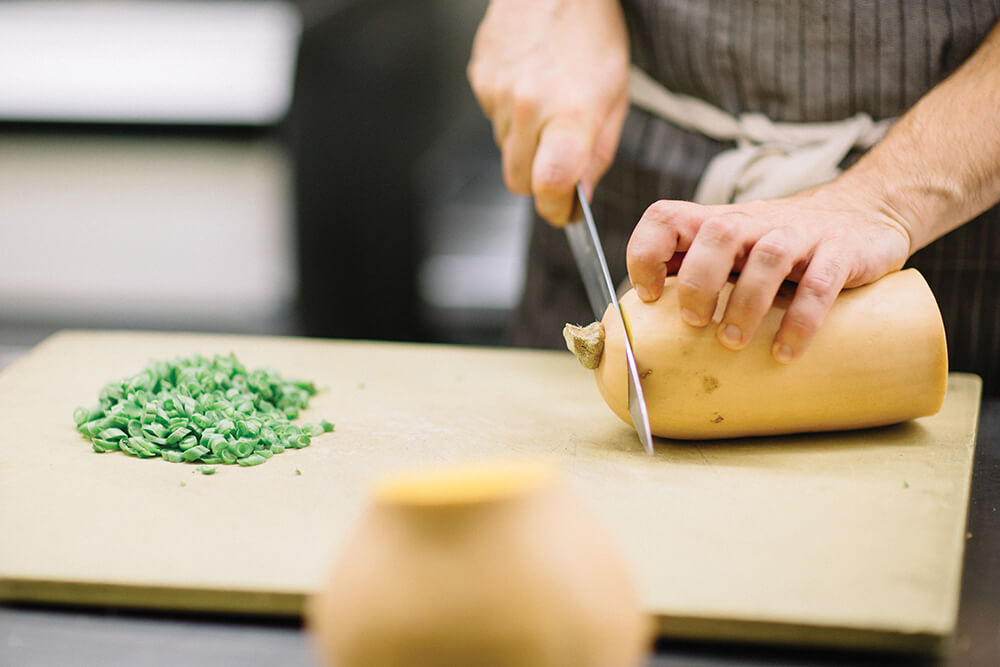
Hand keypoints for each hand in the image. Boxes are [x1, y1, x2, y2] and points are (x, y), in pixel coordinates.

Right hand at [467, 0, 628, 223]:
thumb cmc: (592, 33)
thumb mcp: (615, 96)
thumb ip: (598, 154)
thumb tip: (581, 197)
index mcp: (569, 113)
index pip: (549, 187)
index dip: (557, 210)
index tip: (565, 211)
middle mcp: (527, 106)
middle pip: (518, 182)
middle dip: (538, 185)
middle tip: (559, 166)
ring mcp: (497, 93)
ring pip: (505, 151)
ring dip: (525, 145)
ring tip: (549, 108)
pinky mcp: (480, 80)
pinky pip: (493, 119)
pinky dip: (511, 116)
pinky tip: (530, 88)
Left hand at [626, 186, 913, 361]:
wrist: (864, 212)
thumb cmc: (782, 243)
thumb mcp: (736, 247)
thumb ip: (695, 266)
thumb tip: (646, 317)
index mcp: (720, 222)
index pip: (666, 217)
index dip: (646, 253)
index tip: (649, 296)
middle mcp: (756, 222)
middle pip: (717, 233)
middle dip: (699, 281)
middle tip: (696, 323)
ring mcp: (800, 234)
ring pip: (768, 257)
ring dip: (745, 304)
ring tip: (733, 343)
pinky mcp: (842, 252)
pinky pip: (820, 284)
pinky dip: (801, 321)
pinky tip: (785, 352)